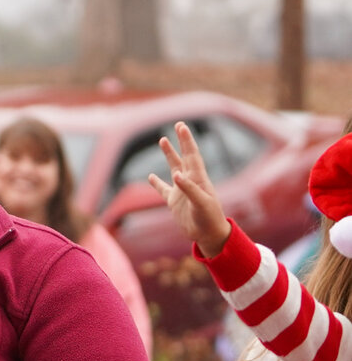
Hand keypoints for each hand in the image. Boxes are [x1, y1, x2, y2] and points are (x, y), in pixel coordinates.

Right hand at [148, 121, 230, 256]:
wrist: (210, 235)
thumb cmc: (209, 219)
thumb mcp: (201, 204)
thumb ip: (189, 189)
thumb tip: (175, 175)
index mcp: (198, 179)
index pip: (192, 156)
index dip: (187, 141)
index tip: (181, 127)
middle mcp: (190, 181)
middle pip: (185, 157)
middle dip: (182, 141)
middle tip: (178, 125)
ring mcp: (181, 191)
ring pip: (174, 168)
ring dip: (169, 155)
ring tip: (163, 141)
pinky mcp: (174, 202)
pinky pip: (163, 189)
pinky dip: (157, 183)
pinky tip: (150, 176)